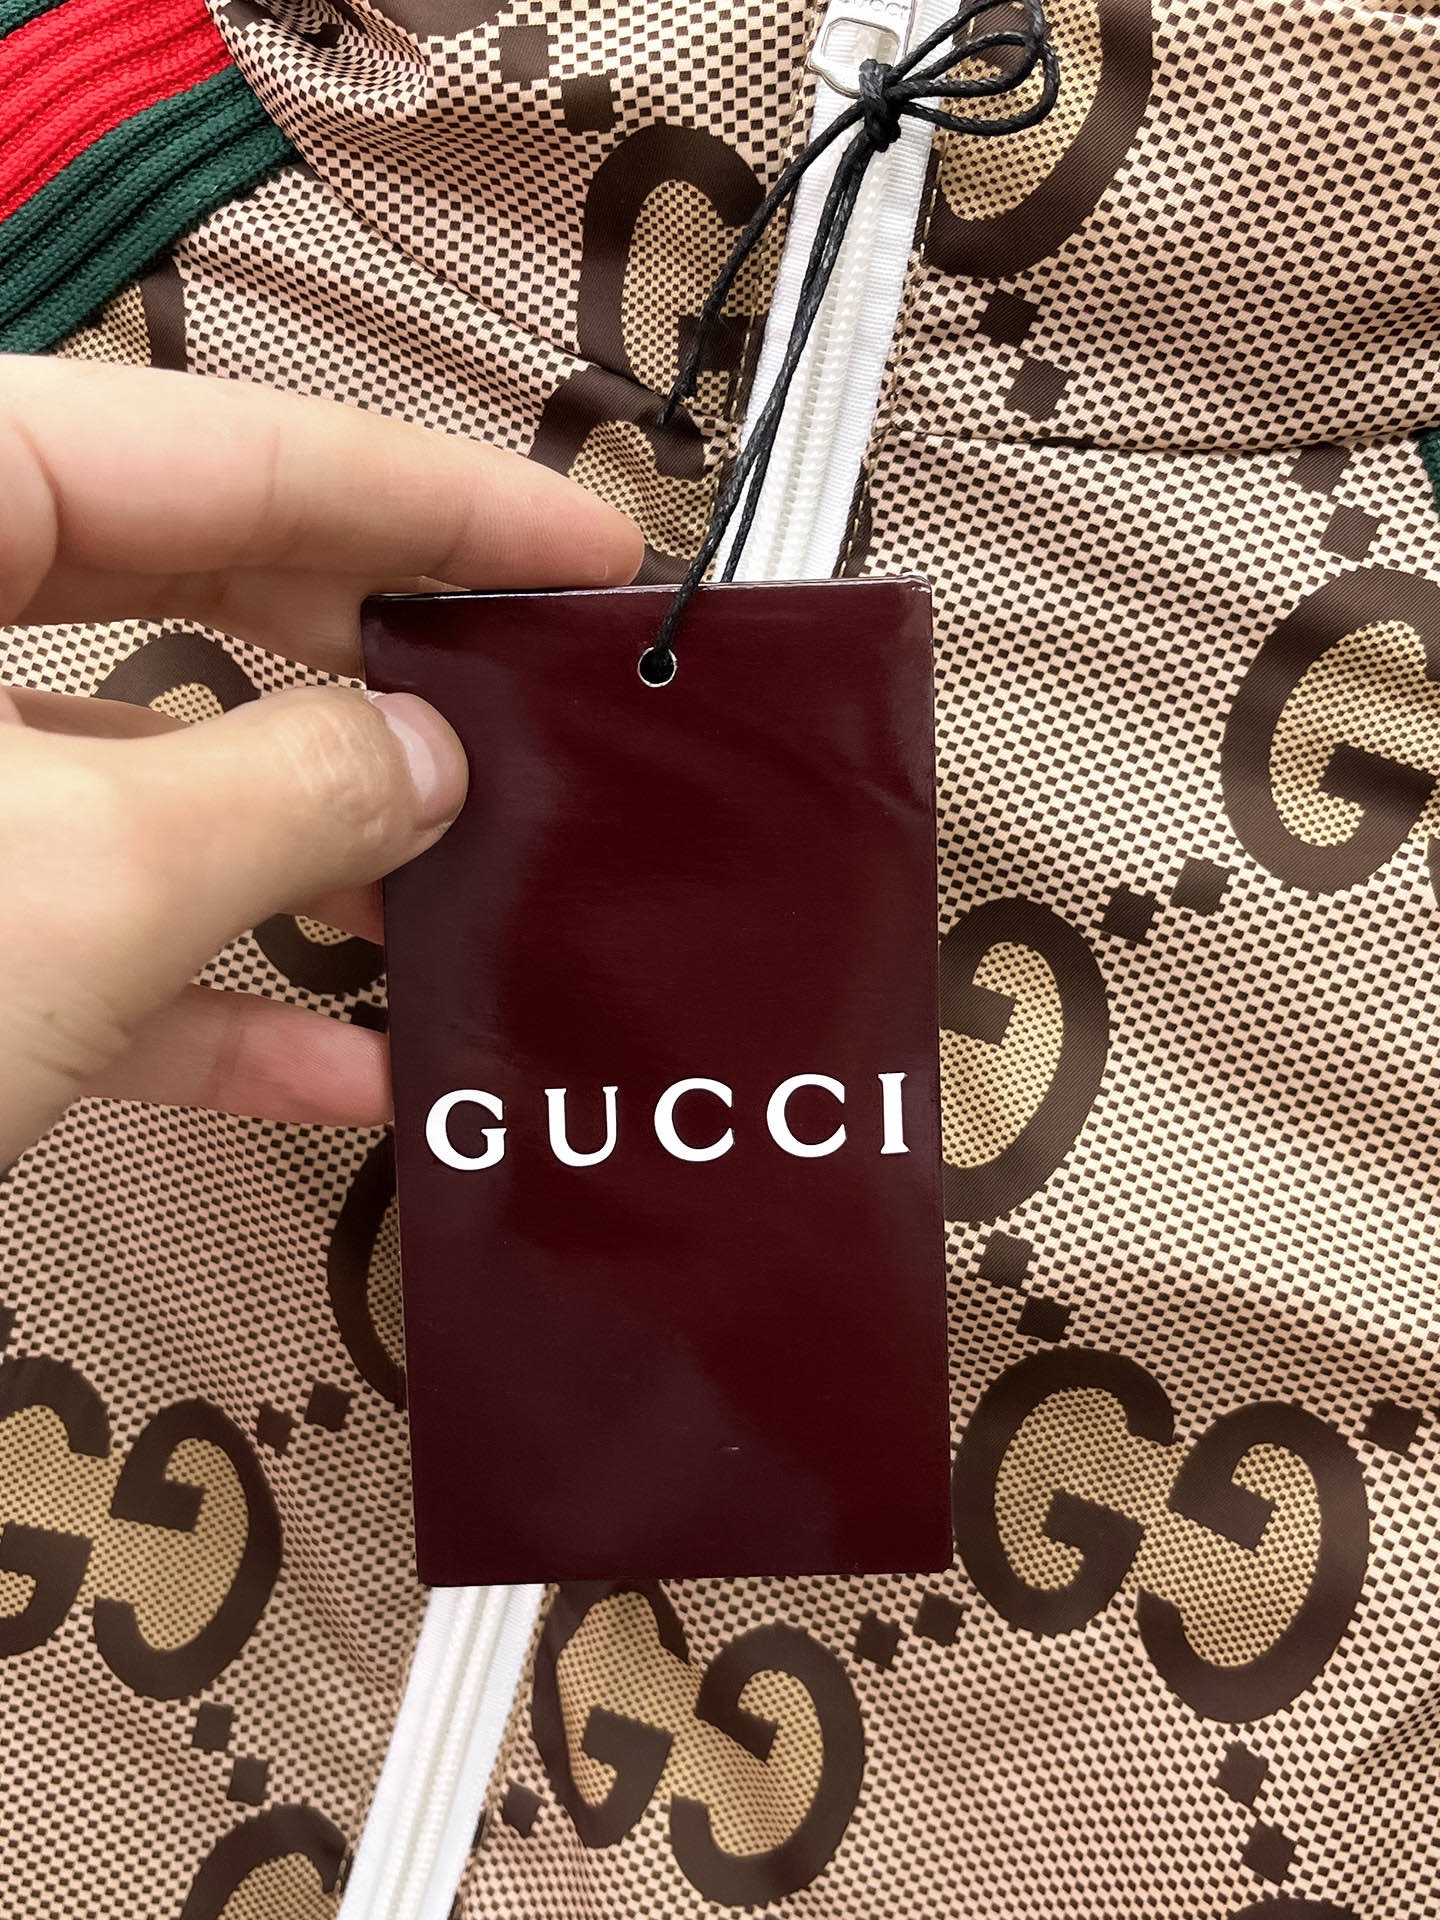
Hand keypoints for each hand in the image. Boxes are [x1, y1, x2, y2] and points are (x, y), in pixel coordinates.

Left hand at [0, 356, 642, 1166]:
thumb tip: (429, 757)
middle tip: (534, 700)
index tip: (592, 553)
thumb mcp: (93, 875)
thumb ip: (286, 792)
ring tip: (452, 908)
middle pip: (180, 576)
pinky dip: (194, 997)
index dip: (434, 499)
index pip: (227, 445)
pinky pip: (66, 925)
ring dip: (297, 859)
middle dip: (369, 666)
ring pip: (127, 771)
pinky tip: (341, 1070)